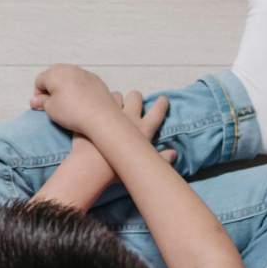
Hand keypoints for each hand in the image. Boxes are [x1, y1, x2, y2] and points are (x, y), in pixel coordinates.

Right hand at [29, 64, 124, 135]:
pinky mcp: (96, 79)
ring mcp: (84, 72)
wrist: (101, 116)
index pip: (39, 81)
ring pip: (69, 77)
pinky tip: (81, 101)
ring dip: (65, 87)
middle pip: (54, 76)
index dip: (38, 94)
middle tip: (54, 104)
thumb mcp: (51, 109)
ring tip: (68, 103)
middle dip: (51, 88)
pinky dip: (78, 88)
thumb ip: (41, 102)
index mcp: (54, 73)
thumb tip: (35, 100)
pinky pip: (82, 81)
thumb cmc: (72, 112)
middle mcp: (69, 68)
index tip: (43, 106)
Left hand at [59, 93, 175, 187]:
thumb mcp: (145, 166)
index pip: (157, 111)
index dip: (162, 104)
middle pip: (135, 97)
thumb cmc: (119, 171)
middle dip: (135, 97)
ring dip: (115, 99)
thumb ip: (162, 159)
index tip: (162, 99)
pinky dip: (98, 104)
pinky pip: (97, 101)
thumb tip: (174, 153)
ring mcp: (109, 114)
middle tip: (133, 102)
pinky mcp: (92, 115)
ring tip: (112, 106)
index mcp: (144, 129)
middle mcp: (129, 117)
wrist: (93, 168)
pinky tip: (94, 109)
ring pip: (116, 96)